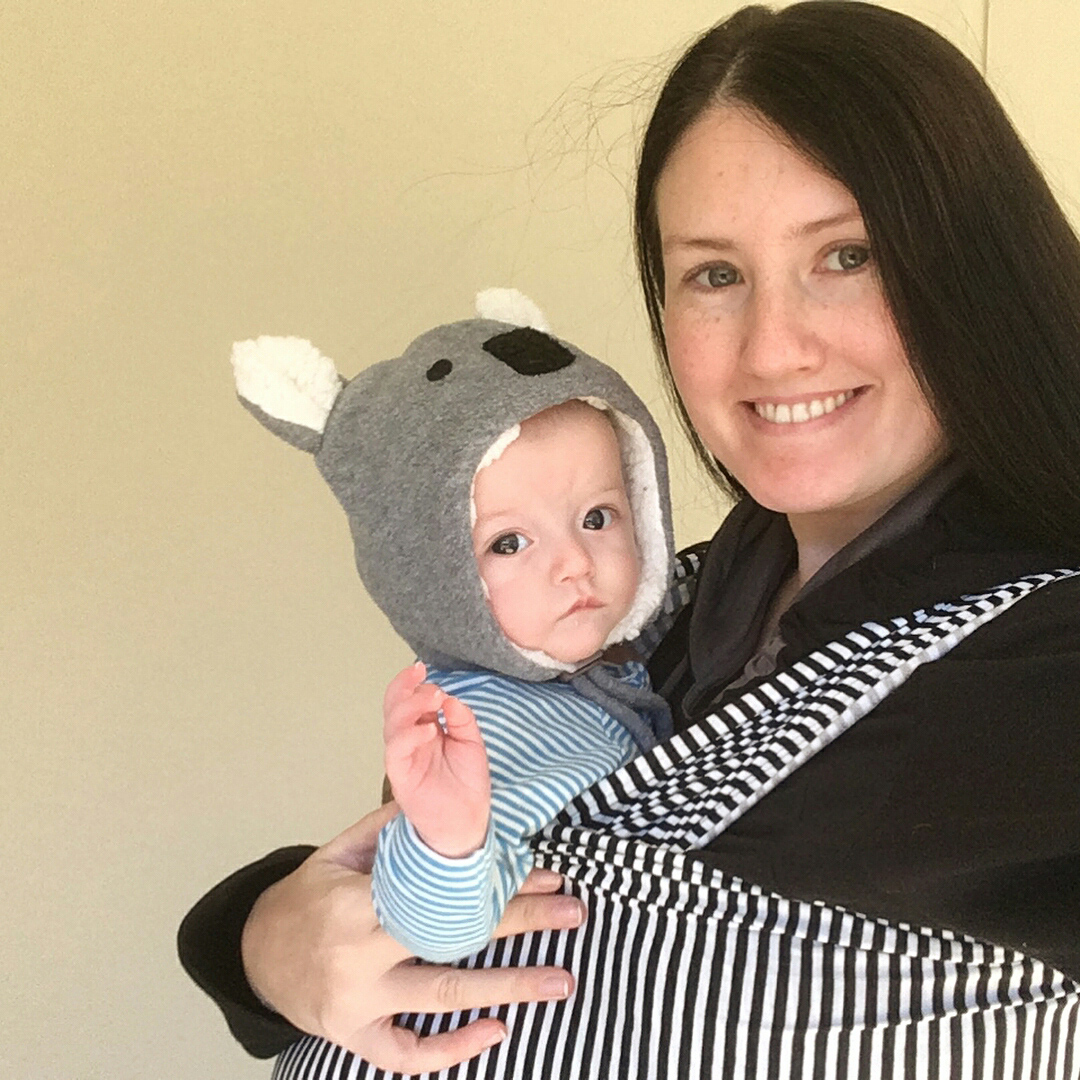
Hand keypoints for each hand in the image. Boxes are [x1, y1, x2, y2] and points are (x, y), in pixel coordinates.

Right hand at [241, 803, 584, 1073]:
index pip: (440, 892)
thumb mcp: (336, 852)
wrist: (252, 955)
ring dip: (509, 988)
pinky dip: (453, 1049)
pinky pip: (407, 1054)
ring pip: (443, 998)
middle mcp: (358, 957)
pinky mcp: (355, 1037)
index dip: (494, 883)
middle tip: (572, 912)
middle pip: (452, 939)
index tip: (544, 873)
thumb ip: (389, 829)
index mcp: (354, 902)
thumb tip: (445, 802)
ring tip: (561, 981)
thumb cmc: (303, 898)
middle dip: (519, 923)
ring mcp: (357, 1005)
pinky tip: (497, 1032)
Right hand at [383, 663, 490, 856]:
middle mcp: (409, 741)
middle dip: (403, 688)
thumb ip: (461, 719)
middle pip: (393, 707)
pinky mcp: (401, 776)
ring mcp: (403, 758)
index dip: (410, 683)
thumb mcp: (471, 742)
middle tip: (421, 677)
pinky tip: (429, 729)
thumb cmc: (467, 782)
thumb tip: (450, 698)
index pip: (408, 700)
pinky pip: (396, 751)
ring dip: (409, 707)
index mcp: (423, 729)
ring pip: (392, 725)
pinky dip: (410, 736)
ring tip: (433, 698)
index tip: (421, 668)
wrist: (468, 821)